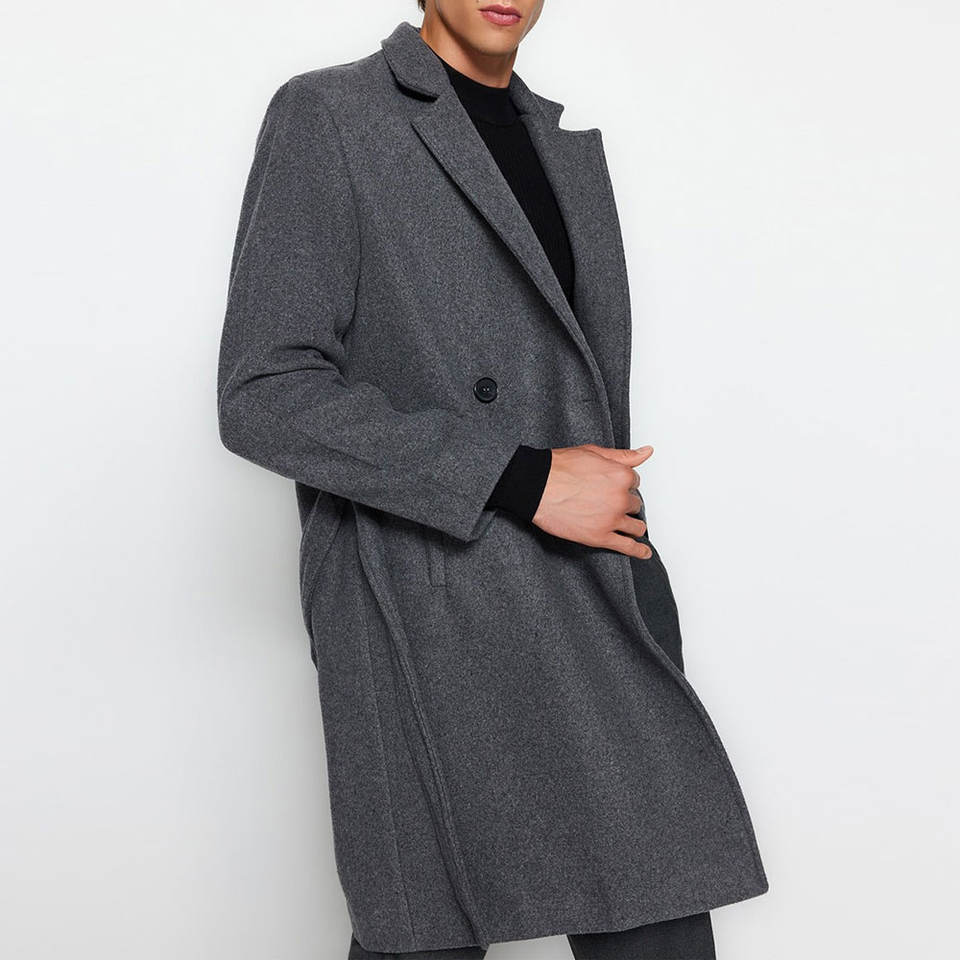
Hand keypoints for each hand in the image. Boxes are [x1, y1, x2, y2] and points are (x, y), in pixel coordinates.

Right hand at [532, 444, 652, 558]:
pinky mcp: (600, 537)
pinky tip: (644, 552)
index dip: (623, 484)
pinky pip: (627, 547)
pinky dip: (638, 551)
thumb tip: (646, 452)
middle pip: (635, 504)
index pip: (634, 482)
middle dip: (625, 503)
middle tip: (609, 502)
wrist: (535, 486)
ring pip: (636, 526)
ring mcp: (611, 519)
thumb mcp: (594, 453)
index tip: (613, 486)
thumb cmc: (558, 468)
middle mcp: (620, 498)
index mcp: (621, 476)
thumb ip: (624, 456)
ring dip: (633, 525)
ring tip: (629, 525)